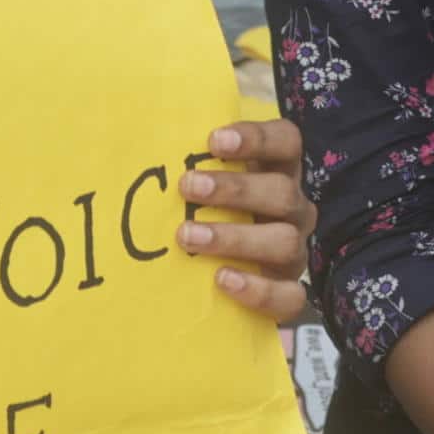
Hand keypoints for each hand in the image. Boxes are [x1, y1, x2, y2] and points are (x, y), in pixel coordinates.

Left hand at [179, 118, 314, 324]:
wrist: (212, 282)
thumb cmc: (200, 215)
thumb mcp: (198, 183)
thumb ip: (183, 162)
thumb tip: (139, 137)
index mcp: (277, 172)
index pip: (286, 142)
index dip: (257, 138)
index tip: (214, 141)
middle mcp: (292, 209)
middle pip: (283, 192)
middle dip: (235, 189)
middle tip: (188, 186)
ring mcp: (294, 251)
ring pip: (285, 241)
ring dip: (235, 238)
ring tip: (188, 236)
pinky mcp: (289, 293)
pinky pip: (289, 295)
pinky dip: (258, 289)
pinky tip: (221, 279)